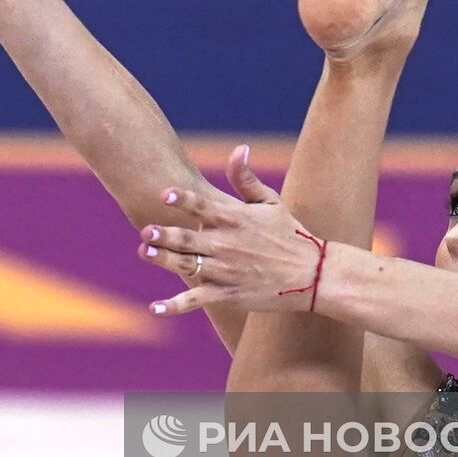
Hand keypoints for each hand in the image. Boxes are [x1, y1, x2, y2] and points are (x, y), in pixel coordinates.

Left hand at [137, 145, 327, 315]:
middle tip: (146, 231)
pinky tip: (154, 308)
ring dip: (165, 260)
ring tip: (144, 252)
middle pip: (190, 239)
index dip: (183, 199)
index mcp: (235, 220)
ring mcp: (226, 271)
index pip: (203, 206)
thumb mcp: (270, 202)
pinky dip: (175, 305)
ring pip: (189, 265)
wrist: (312, 274)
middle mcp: (227, 244)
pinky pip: (197, 300)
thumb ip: (247, 179)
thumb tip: (239, 148)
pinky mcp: (228, 294)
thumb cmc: (289, 234)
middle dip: (167, 235)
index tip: (164, 194)